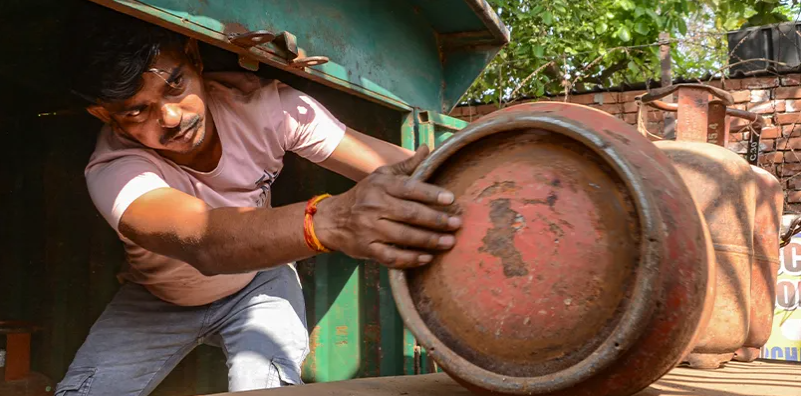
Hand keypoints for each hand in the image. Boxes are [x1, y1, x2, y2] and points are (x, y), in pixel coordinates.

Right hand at [315, 145, 461, 267]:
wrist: (332, 220)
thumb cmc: (364, 195)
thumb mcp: (381, 176)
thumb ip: (406, 166)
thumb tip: (428, 149)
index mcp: (380, 186)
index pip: (409, 188)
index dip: (431, 194)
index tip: (450, 199)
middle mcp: (374, 206)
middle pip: (410, 214)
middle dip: (436, 220)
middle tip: (457, 224)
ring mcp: (370, 229)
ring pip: (404, 236)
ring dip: (429, 240)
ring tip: (449, 242)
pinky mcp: (367, 249)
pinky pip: (391, 256)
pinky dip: (410, 259)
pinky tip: (426, 258)